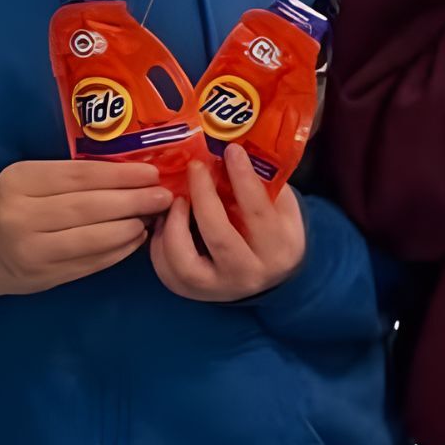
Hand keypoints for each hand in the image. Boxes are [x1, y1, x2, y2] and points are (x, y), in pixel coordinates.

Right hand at [0, 160, 170, 299]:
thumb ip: (77, 177)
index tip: (152, 173)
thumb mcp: (36, 180)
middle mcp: (20, 217)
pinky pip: (91, 262)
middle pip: (90, 206)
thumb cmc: (20, 204)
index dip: (122, 174)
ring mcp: (30, 251)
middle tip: (163, 196)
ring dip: (131, 226)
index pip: (81, 175)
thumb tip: (139, 174)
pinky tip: (136, 239)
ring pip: (93, 237)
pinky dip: (120, 250)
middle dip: (134, 200)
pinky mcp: (43, 277)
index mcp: (20, 182)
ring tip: (153, 217)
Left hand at [150, 148, 305, 302]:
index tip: (230, 150)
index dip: (242, 177)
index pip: (257, 211)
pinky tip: (166, 222)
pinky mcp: (192, 294)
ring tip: (176, 201)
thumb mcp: (283, 210)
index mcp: (278, 249)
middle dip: (203, 196)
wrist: (272, 281)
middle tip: (195, 168)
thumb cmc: (277, 234)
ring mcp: (217, 288)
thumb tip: (236, 153)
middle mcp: (248, 274)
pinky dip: (160, 243)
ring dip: (174, 224)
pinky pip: (166, 270)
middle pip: (218, 235)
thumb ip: (265, 187)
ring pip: (183, 261)